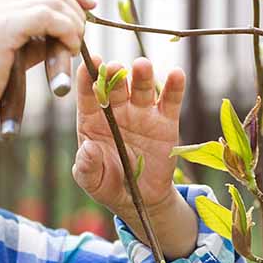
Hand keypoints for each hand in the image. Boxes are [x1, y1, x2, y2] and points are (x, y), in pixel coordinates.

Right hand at [0, 0, 95, 120]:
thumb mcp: (11, 53)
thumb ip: (34, 38)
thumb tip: (64, 33)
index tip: (88, 5)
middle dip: (76, 5)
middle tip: (82, 32)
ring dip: (73, 21)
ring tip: (74, 45)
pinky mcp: (3, 25)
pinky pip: (49, 16)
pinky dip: (67, 30)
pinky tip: (69, 49)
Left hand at [72, 55, 185, 222]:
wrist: (141, 198)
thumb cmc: (109, 185)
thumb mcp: (92, 181)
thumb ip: (87, 166)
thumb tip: (87, 148)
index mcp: (93, 121)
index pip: (87, 96)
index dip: (86, 79)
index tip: (88, 64)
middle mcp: (117, 111)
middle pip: (115, 87)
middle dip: (114, 74)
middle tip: (115, 67)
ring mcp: (142, 113)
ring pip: (141, 88)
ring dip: (142, 75)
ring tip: (142, 65)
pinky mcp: (165, 121)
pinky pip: (170, 101)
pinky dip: (174, 87)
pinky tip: (176, 75)